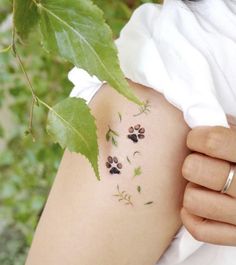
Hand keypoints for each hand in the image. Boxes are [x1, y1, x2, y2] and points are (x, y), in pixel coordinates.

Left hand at [181, 126, 235, 245]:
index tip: (198, 139)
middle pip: (194, 169)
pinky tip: (203, 201)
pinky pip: (198, 228)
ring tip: (206, 185)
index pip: (212, 142)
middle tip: (202, 162)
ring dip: (193, 189)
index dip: (197, 137)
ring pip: (191, 199)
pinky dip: (192, 214)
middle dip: (193, 162)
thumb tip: (193, 122)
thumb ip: (225, 128)